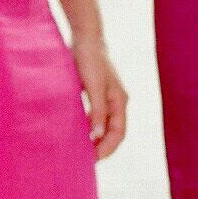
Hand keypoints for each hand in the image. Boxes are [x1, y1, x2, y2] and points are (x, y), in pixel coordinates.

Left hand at [72, 31, 128, 159]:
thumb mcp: (93, 86)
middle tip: (86, 160)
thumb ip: (96, 110)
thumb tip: (97, 135)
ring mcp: (108, 98)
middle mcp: (117, 101)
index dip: (107, 148)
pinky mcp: (97, 94)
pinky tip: (77, 132)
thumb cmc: (90, 60)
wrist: (85, 38)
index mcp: (120, 101)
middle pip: (113, 132)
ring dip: (96, 138)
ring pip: (104, 125)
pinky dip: (89, 127)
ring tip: (81, 150)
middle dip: (102, 147)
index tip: (93, 159)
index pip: (118, 133)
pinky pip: (96, 116)